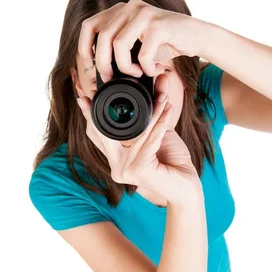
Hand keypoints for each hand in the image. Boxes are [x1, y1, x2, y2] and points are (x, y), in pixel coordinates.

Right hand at [76, 91, 199, 204]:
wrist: (188, 188)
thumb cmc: (174, 164)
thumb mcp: (158, 135)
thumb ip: (151, 116)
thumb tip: (157, 82)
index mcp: (117, 161)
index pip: (99, 137)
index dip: (89, 117)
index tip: (82, 97)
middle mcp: (117, 168)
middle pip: (102, 135)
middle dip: (94, 111)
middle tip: (88, 90)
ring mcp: (125, 170)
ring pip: (134, 133)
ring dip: (151, 112)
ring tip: (162, 95)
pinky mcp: (138, 169)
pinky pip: (149, 139)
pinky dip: (159, 123)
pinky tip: (166, 108)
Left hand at [78, 0, 206, 82]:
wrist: (197, 37)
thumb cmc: (166, 43)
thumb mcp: (138, 44)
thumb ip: (118, 48)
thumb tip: (95, 68)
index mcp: (121, 10)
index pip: (89, 25)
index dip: (84, 48)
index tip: (91, 68)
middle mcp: (130, 7)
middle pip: (102, 37)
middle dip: (103, 64)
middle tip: (113, 78)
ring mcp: (144, 13)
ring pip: (118, 44)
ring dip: (125, 67)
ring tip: (137, 73)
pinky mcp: (159, 25)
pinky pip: (142, 53)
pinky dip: (145, 68)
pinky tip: (153, 70)